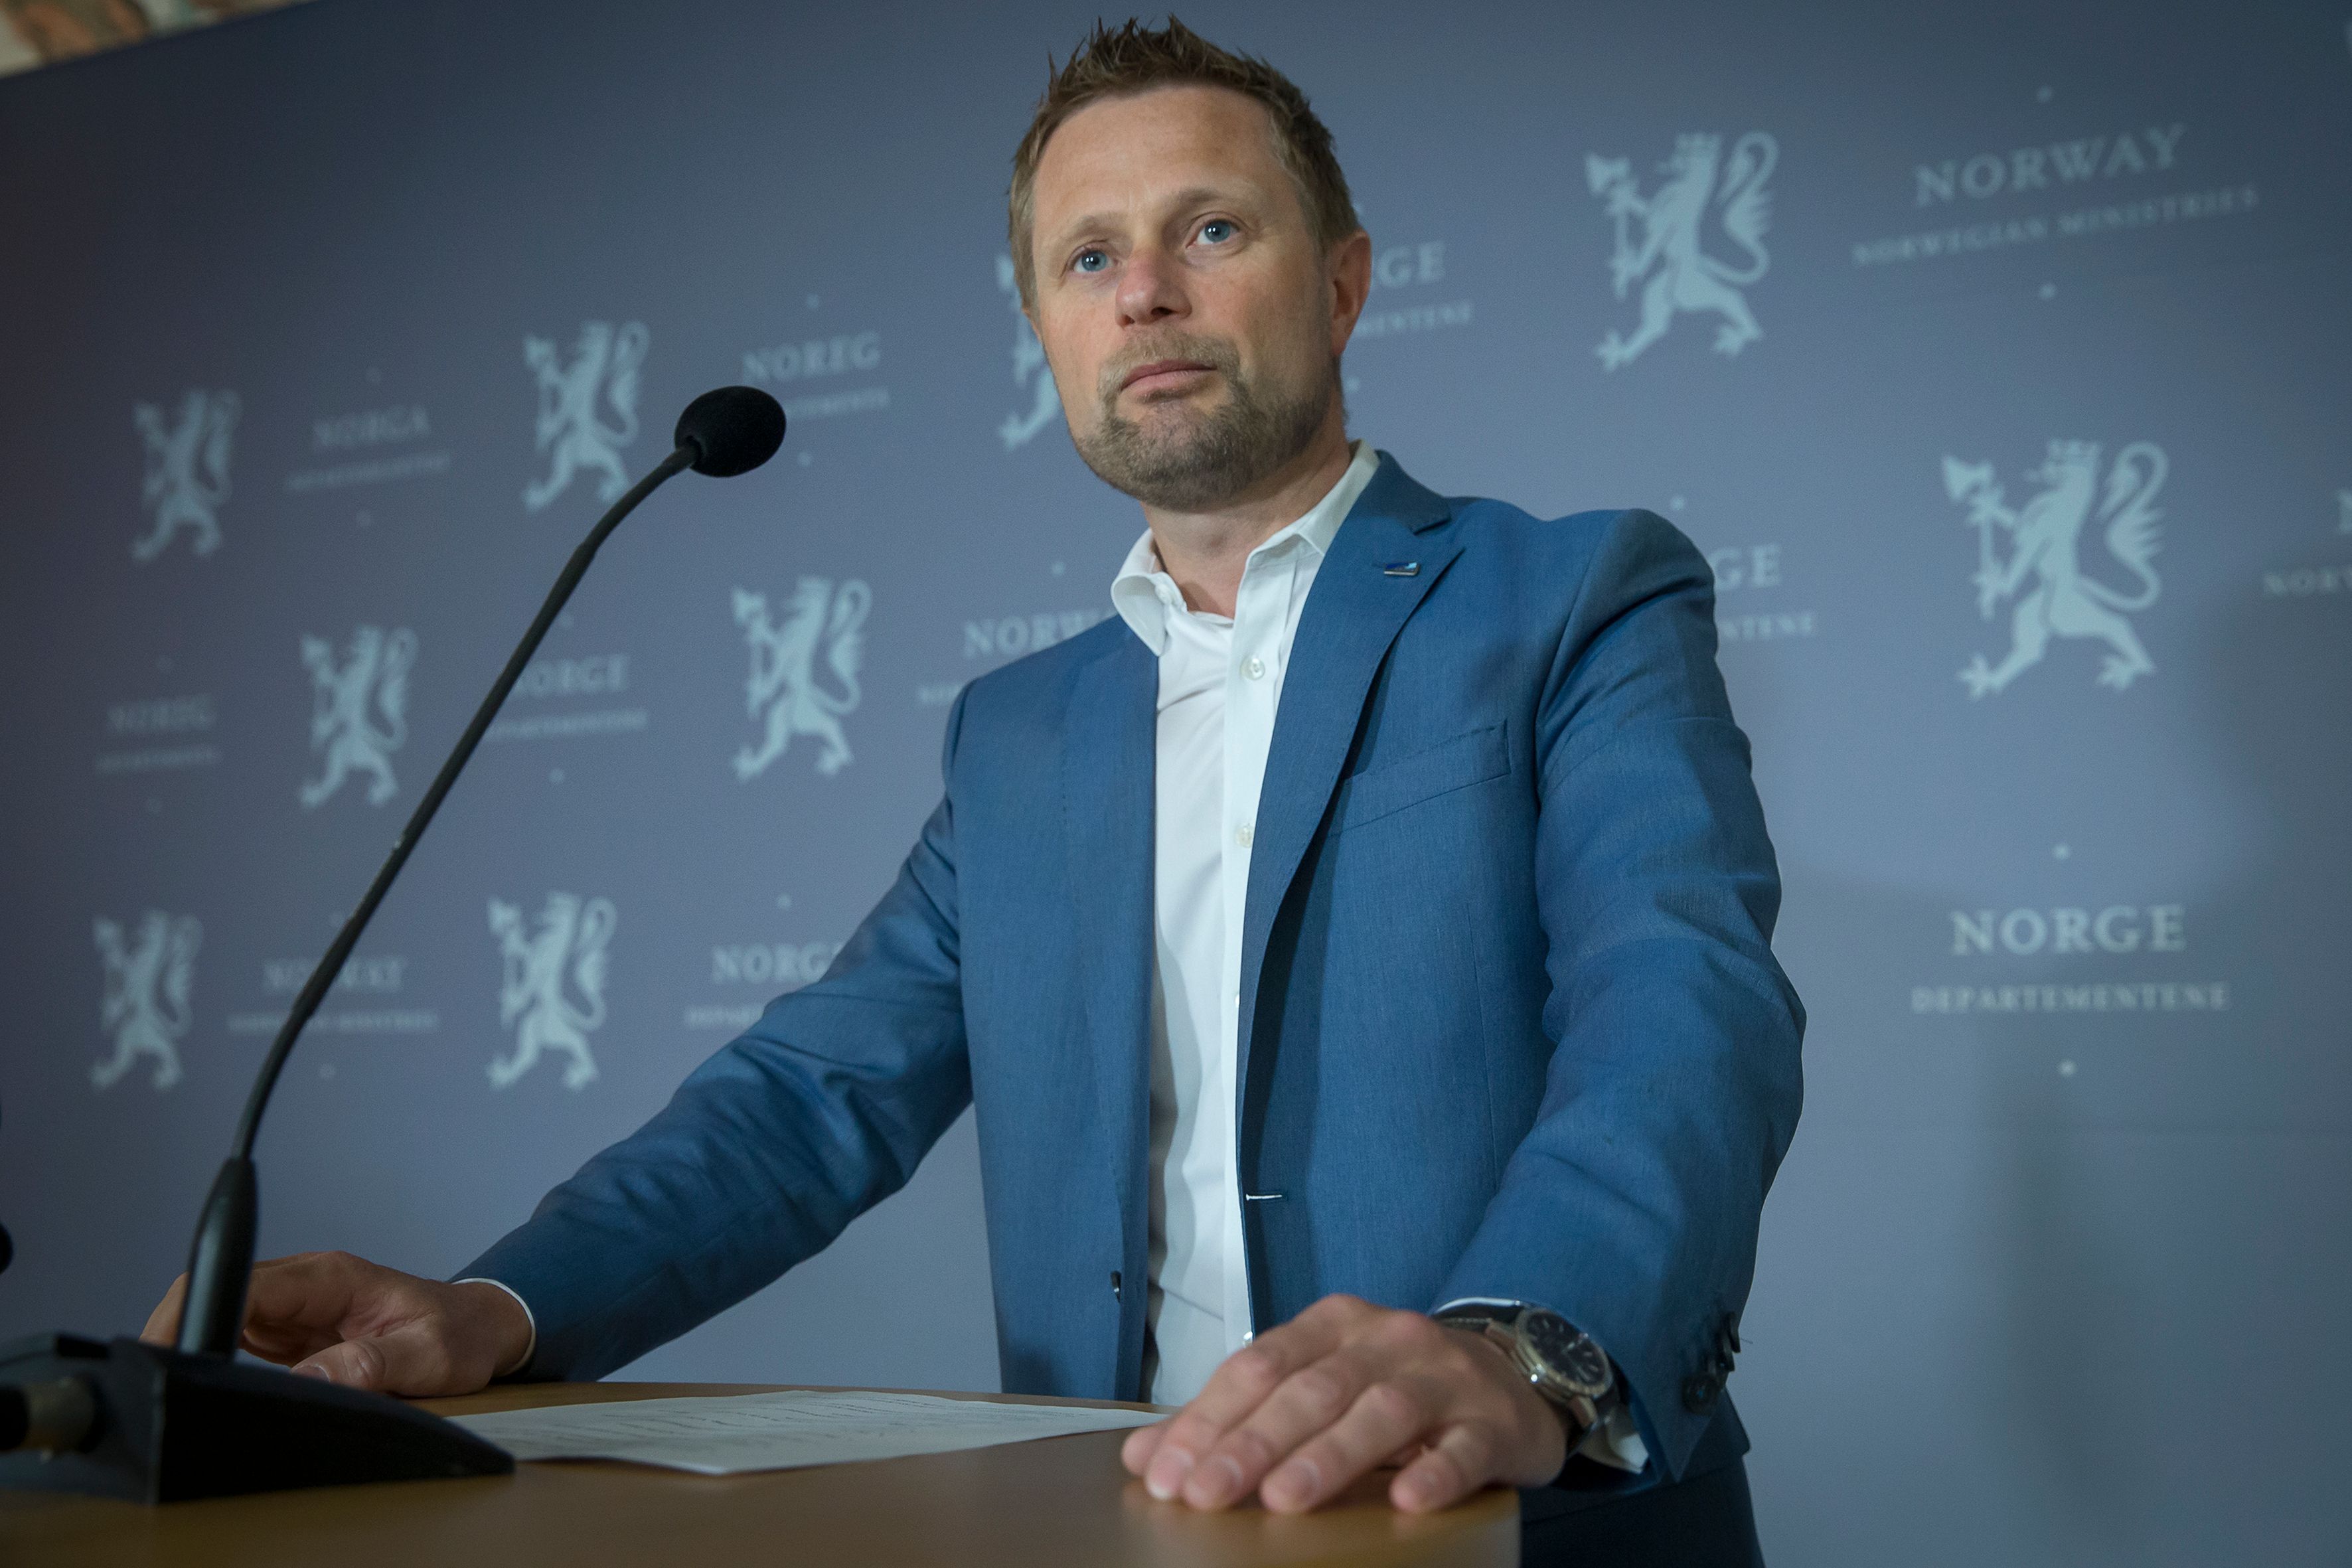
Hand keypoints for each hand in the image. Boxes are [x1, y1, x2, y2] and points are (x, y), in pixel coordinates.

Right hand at [140, 1250, 532, 1394]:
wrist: (481, 1328)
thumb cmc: (461, 1335)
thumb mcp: (428, 1356)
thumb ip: (372, 1365)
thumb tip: (313, 1378)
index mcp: (332, 1278)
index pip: (249, 1283)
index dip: (201, 1309)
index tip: (172, 1348)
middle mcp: (308, 1286)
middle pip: (224, 1293)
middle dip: (184, 1328)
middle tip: (164, 1375)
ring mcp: (299, 1307)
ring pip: (227, 1314)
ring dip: (200, 1343)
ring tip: (188, 1383)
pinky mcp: (296, 1332)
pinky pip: (243, 1338)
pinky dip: (221, 1358)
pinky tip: (216, 1383)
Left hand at [1119, 1293, 1566, 1514]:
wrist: (1513, 1380)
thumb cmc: (1396, 1386)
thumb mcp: (1318, 1385)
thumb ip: (1235, 1417)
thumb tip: (1145, 1457)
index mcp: (1333, 1324)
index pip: (1258, 1365)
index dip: (1208, 1418)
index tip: (1165, 1472)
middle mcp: (1386, 1338)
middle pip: (1311, 1387)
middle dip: (1253, 1442)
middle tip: (1207, 1492)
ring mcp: (1443, 1376)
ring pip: (1381, 1410)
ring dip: (1329, 1455)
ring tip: (1284, 1499)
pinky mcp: (1492, 1420)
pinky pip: (1464, 1447)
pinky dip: (1436, 1473)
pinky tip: (1408, 1500)